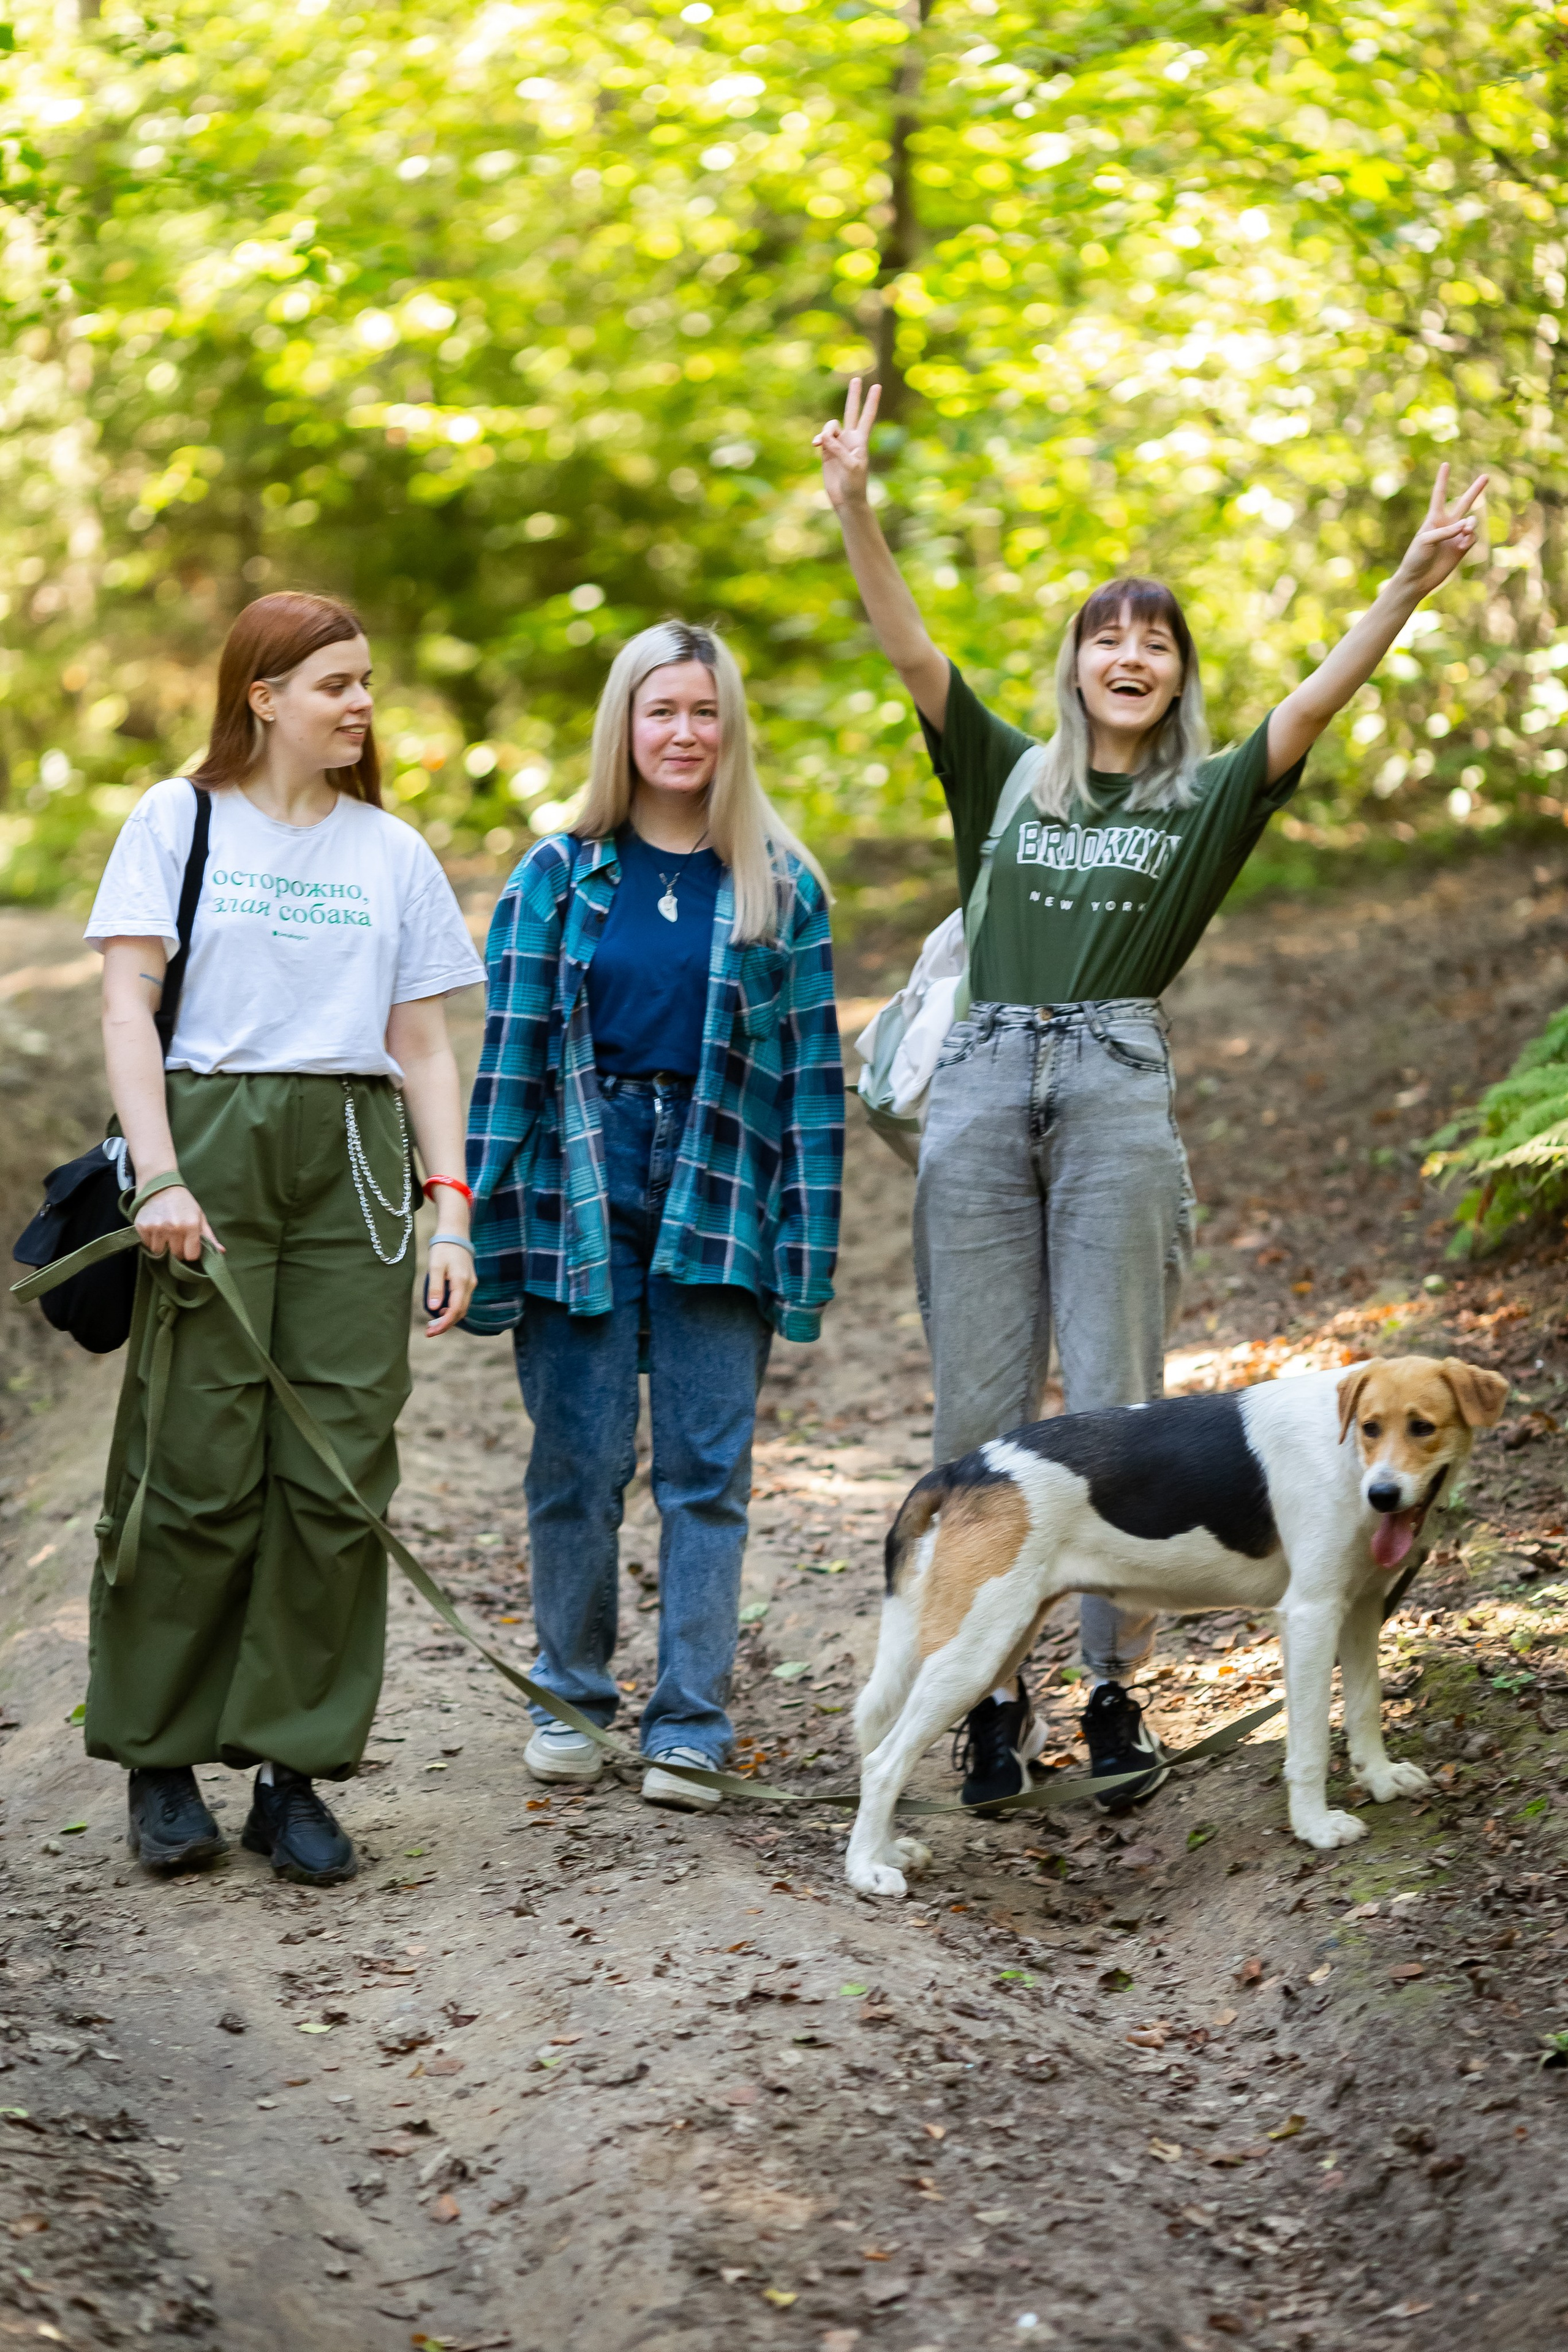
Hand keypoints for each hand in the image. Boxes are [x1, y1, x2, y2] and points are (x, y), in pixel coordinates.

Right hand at [135, 1183, 221, 1263]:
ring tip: (165, 1233)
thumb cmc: (184, 1204)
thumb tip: (221, 1252)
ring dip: (162, 1246)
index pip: (191, 1256)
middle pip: (175, 1255)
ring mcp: (156, 1227)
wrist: (161, 1187)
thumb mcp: (200, 1217)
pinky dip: (150, 1241)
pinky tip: (155, 1229)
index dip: (190, 1253)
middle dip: (177, 1250)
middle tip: (176, 1237)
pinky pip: (147, 1245)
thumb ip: (209, 1237)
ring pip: (159, 1252)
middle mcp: (174, 1227)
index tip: (188, 1246)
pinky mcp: (142, 1226)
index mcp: (191, 1225)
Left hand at [424, 1242, 475, 1337]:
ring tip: (433, 1324)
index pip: (455, 1310)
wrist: (455, 1234)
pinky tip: (441, 1310)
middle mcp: (469, 1285)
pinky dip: (452, 1309)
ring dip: (449, 1318)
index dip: (444, 1324)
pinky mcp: (468, 1282)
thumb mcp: (435, 1267)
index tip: (431, 1332)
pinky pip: (461, 1300)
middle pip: (460, 1313)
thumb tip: (434, 1309)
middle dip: (445, 1324)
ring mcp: (471, 1284)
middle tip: (429, 1332)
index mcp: (461, 1282)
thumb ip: (435, 1288)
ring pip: (462, 1308)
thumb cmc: (443, 1248)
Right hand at [813, 375, 880, 510]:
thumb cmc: (854, 485)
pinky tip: (815, 445)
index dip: (871, 402)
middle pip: (851, 412)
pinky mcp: (827, 452)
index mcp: (861, 441)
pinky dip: (818, 439)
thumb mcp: (850, 467)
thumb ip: (838, 450)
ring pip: (831, 426)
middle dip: (854, 396)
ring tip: (821, 444)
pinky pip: (821, 438)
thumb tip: (824, 437)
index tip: (877, 386)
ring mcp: (838, 444)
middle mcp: (850, 439)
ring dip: (826, 431)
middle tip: (857, 379)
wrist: (847, 500)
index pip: (867, 416)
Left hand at [1393, 462, 1486, 598]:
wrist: (1418, 580)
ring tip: (1466, 529)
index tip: (1446, 464)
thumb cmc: (1416, 558)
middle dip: (1475, 490)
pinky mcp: (1462, 548)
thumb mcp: (1426, 540)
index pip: (1440, 495)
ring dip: (1471, 524)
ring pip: (1472, 522)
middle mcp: (1447, 525)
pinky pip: (1472, 537)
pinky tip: (1462, 546)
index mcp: (1434, 518)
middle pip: (1464, 503)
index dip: (1443, 480)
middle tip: (1486, 476)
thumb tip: (1467, 525)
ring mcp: (1456, 536)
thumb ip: (1446, 531)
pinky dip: (1469, 539)